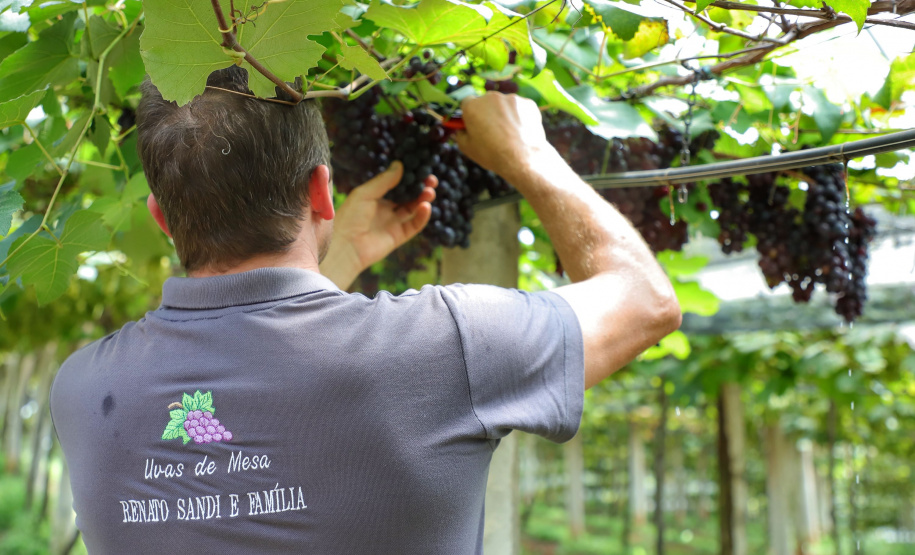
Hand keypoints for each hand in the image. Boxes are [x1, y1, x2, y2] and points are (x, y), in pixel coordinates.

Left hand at [320, 162, 436, 289]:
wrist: (346, 245)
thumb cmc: (349, 217)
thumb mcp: (365, 193)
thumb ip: (384, 181)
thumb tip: (400, 164)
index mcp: (376, 197)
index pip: (397, 185)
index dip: (409, 178)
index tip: (421, 169)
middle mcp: (386, 209)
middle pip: (409, 196)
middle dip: (421, 188)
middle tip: (431, 180)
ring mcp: (393, 222)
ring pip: (414, 209)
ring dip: (424, 200)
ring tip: (430, 192)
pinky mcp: (399, 236)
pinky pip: (414, 225)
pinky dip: (422, 216)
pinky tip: (425, 206)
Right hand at [454, 92, 554, 182]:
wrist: (522, 160)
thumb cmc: (492, 155)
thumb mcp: (467, 148)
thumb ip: (460, 134)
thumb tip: (461, 130)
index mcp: (473, 106)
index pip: (467, 102)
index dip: (470, 113)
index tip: (474, 122)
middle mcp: (491, 97)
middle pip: (486, 101)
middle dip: (488, 112)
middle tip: (493, 130)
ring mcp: (511, 98)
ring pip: (505, 103)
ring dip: (504, 113)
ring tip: (509, 132)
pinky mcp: (528, 103)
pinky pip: (520, 107)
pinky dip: (520, 116)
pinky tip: (521, 130)